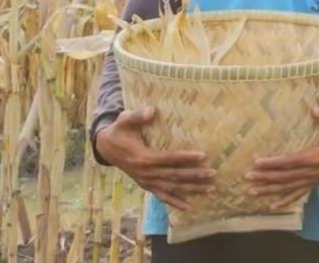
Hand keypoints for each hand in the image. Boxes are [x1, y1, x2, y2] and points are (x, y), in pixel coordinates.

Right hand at [95, 107, 214, 211]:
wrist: (106, 148)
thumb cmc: (119, 131)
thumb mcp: (124, 120)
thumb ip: (137, 115)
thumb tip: (152, 111)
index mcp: (143, 157)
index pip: (169, 158)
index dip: (185, 157)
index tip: (203, 155)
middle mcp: (146, 173)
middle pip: (174, 175)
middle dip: (194, 175)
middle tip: (213, 173)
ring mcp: (146, 181)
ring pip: (172, 188)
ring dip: (191, 189)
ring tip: (210, 188)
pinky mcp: (146, 185)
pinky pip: (162, 196)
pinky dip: (176, 202)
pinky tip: (190, 207)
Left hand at [246, 106, 318, 208]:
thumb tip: (315, 108)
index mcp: (317, 157)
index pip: (291, 161)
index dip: (274, 162)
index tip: (257, 161)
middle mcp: (313, 172)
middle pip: (286, 176)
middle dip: (266, 177)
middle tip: (248, 176)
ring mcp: (313, 180)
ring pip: (288, 187)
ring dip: (269, 190)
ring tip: (252, 191)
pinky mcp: (314, 184)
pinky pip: (298, 195)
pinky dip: (285, 201)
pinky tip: (272, 206)